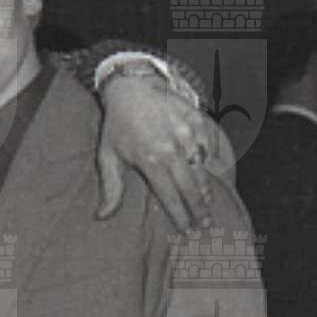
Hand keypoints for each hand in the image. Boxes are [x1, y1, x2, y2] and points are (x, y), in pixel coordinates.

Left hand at [96, 72, 221, 232]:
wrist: (132, 87)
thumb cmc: (118, 125)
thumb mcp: (108, 156)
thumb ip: (111, 189)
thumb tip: (102, 216)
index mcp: (150, 159)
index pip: (169, 195)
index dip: (179, 215)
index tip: (186, 230)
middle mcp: (172, 147)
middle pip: (190, 186)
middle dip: (198, 208)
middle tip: (204, 224)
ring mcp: (187, 132)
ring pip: (203, 167)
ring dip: (207, 188)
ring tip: (209, 203)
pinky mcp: (197, 119)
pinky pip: (211, 145)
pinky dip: (214, 160)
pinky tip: (214, 171)